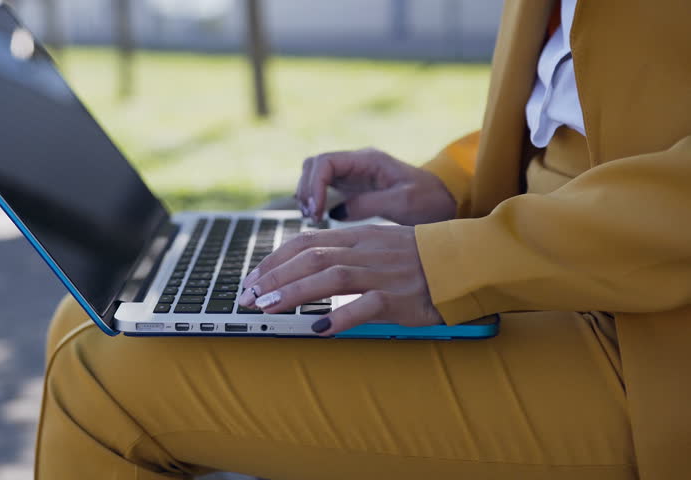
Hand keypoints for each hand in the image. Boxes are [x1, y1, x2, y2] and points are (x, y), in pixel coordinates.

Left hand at [238, 225, 443, 334]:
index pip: (306, 242)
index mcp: (358, 237)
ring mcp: (381, 273)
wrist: (465, 262)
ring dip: (293, 292)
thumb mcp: (378, 245)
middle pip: (309, 257)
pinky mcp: (398, 298)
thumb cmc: (419, 259)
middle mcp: (365, 251)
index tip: (252, 277)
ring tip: (268, 307)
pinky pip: (365, 306)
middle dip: (273, 277)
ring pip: (329, 277)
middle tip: (247, 296)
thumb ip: (345, 252)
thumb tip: (307, 265)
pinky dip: (340, 317)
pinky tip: (319, 329)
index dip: (274, 260)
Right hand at [296, 148, 455, 225]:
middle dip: (306, 189)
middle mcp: (357, 163)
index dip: (313, 185)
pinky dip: (316, 201)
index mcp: (368, 160)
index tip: (316, 211)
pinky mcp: (353, 188)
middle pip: (314, 165)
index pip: (325, 162)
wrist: (446, 202)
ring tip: (312, 219)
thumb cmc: (429, 200)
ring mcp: (354, 174)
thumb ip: (368, 204)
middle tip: (311, 217)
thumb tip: (334, 213)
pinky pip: (324, 188)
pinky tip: (319, 219)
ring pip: (315, 175)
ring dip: (308, 195)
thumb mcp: (403, 202)